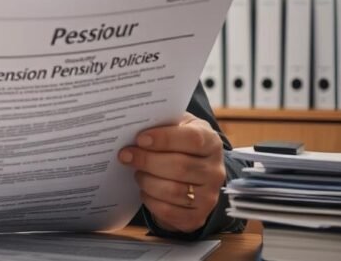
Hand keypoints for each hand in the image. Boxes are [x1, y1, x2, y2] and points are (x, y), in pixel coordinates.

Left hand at [118, 113, 225, 233]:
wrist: (192, 177)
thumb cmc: (179, 146)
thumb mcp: (177, 128)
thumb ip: (162, 123)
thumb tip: (133, 122)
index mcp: (211, 143)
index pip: (193, 139)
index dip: (164, 139)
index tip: (140, 138)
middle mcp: (215, 171)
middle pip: (180, 167)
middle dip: (147, 160)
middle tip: (125, 155)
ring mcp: (209, 196)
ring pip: (173, 191)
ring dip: (147, 181)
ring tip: (137, 172)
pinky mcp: (197, 217)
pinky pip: (169, 211)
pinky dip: (150, 200)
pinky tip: (144, 191)